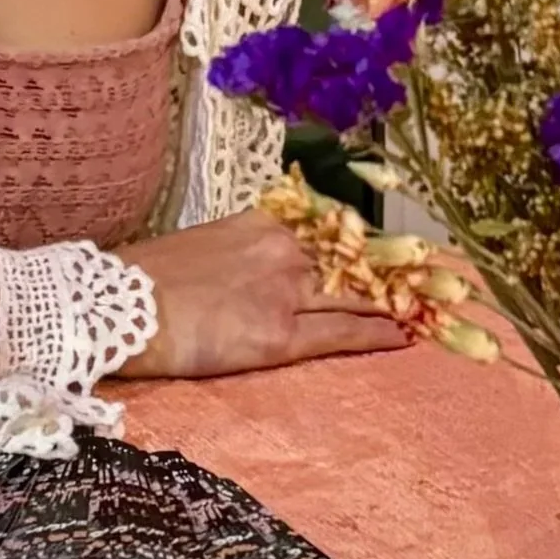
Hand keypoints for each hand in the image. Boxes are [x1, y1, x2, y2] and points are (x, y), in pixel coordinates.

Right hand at [117, 212, 412, 379]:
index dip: (377, 243)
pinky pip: (341, 332)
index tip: (410, 248)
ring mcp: (285, 289)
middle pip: (360, 259)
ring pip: (359, 294)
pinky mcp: (279, 333)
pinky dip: (377, 334)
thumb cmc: (148, 280)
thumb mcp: (205, 246)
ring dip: (402, 303)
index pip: (338, 229)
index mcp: (266, 222)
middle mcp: (285, 248)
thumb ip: (245, 250)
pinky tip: (404, 337)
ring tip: (437, 312)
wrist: (114, 306)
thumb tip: (263, 266)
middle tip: (446, 279)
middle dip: (405, 271)